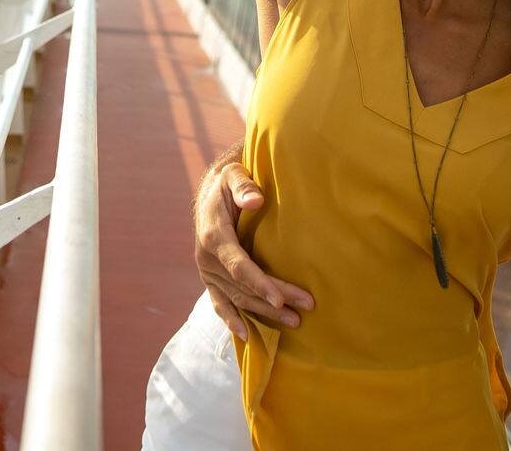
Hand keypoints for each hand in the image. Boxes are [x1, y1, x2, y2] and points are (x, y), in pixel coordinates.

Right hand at [194, 155, 312, 339]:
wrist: (211, 194)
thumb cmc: (228, 182)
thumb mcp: (234, 175)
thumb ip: (243, 186)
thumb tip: (254, 201)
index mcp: (213, 235)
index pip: (238, 265)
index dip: (259, 283)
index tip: (280, 298)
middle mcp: (206, 258)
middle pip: (243, 286)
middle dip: (273, 300)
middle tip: (304, 310)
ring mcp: (208, 272)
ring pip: (237, 298)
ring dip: (264, 313)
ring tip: (294, 322)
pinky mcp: (211, 279)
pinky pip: (221, 303)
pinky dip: (232, 320)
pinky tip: (247, 336)